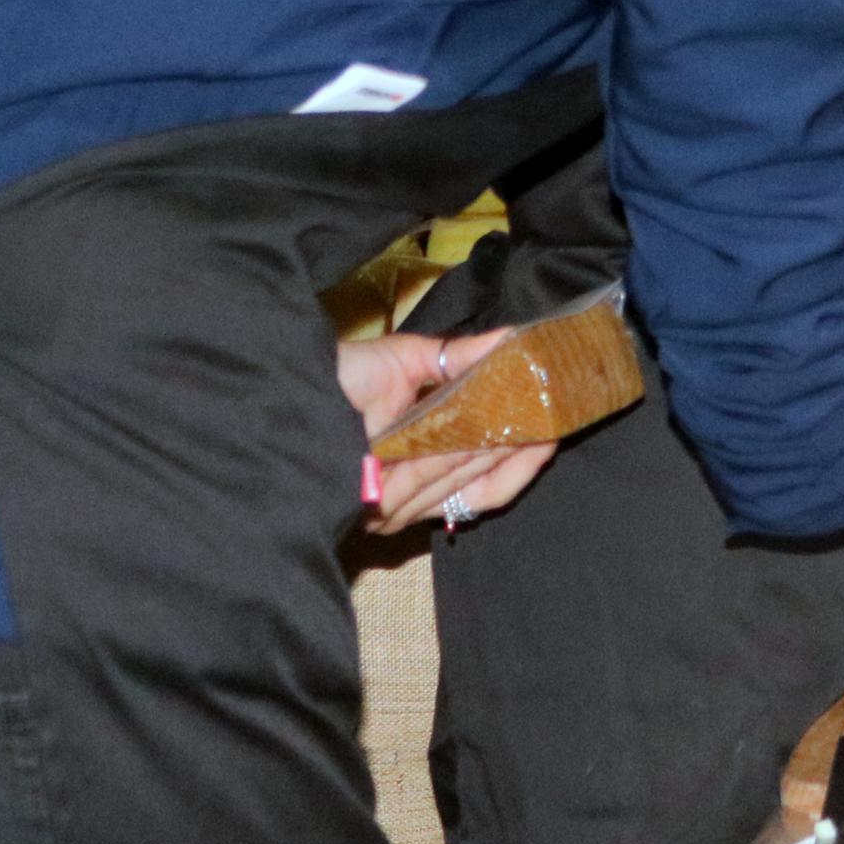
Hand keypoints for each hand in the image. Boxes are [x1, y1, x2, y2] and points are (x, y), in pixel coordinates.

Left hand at [340, 329, 556, 534]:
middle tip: (560, 416)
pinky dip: (469, 459)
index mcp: (418, 470)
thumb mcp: (404, 360)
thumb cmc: (336, 377)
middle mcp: (410, 499)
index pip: (485, 479)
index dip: (525, 453)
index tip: (556, 422)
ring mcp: (397, 506)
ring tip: (540, 416)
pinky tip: (500, 434)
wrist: (283, 389)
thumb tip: (511, 337)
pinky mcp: (380, 507)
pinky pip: (438, 484)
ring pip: (467, 482)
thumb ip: (457, 357)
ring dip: (503, 449)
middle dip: (525, 449)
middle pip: (484, 483)